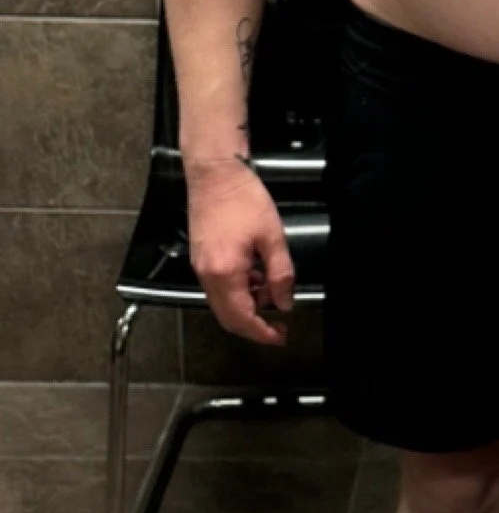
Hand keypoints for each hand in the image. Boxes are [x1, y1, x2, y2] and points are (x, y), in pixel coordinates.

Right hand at [185, 158, 294, 346]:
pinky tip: (257, 277)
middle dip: (254, 326)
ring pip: (223, 303)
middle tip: (279, 327)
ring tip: (274, 293)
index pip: (242, 318)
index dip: (262, 333)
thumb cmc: (244, 200)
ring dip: (247, 306)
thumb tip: (285, 302)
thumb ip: (280, 273)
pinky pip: (219, 287)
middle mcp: (207, 276)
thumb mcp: (272, 236)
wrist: (215, 175)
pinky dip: (239, 291)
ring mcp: (200, 268)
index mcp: (225, 273)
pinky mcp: (200, 259)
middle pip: (228, 317)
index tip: (281, 337)